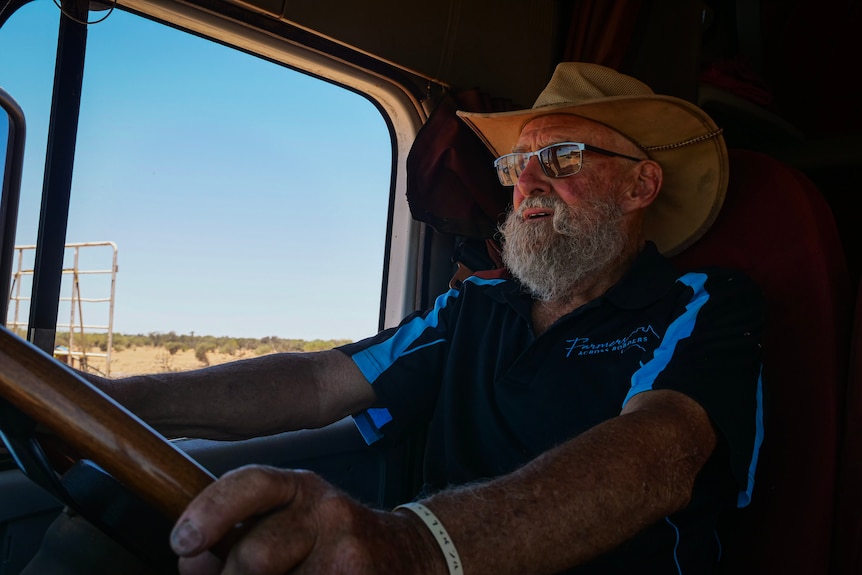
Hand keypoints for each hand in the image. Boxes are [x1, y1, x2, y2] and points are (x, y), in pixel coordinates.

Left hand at [170, 464, 443, 573]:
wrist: (411, 556)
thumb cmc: (334, 542)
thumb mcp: (290, 521)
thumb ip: (239, 535)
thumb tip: (192, 559)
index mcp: (303, 488)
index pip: (252, 485)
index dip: (210, 511)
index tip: (183, 543)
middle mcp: (327, 513)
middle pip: (255, 555)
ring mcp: (347, 555)